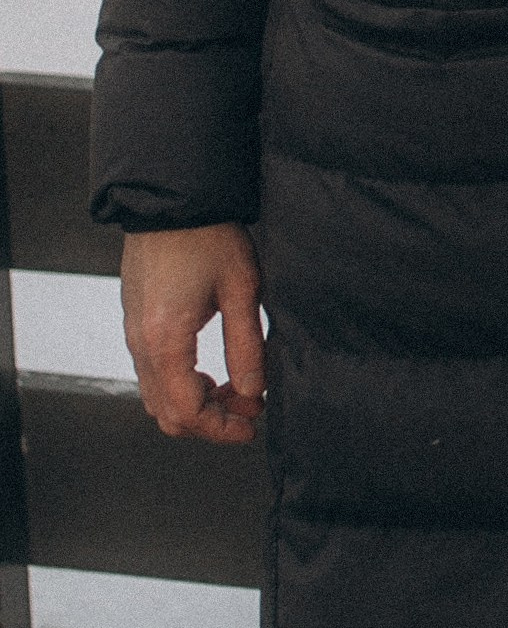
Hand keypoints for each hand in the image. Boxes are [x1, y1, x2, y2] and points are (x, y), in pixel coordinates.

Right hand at [122, 224, 266, 444]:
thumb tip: (254, 391)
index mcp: (166, 341)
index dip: (222, 429)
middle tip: (249, 408)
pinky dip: (181, 384)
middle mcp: (141, 344)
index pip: (187, 412)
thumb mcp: (242, 290)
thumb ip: (247, 346)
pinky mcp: (135, 323)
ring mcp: (133, 334)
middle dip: (210, 421)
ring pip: (157, 396)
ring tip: (236, 388)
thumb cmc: (208, 236)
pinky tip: (211, 369)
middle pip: (166, 413)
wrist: (172, 199)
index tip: (252, 427)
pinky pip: (151, 373)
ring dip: (196, 403)